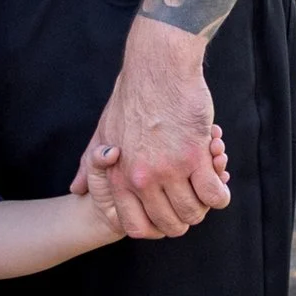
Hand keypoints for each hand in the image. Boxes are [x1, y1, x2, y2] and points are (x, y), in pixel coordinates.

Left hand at [82, 17, 231, 239]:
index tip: (167, 217)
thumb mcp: (103, 131)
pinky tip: (219, 183)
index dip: (156, 228)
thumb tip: (75, 188)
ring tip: (207, 190)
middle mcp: (141, 179)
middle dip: (184, 219)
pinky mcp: (194, 156)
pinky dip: (220, 194)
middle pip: (170, 223)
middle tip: (193, 204)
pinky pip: (213, 193)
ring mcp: (168, 169)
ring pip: (194, 211)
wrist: (158, 66)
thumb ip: (89, 164)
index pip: (137, 226)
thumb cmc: (132, 95)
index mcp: (118, 176)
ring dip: (204, 206)